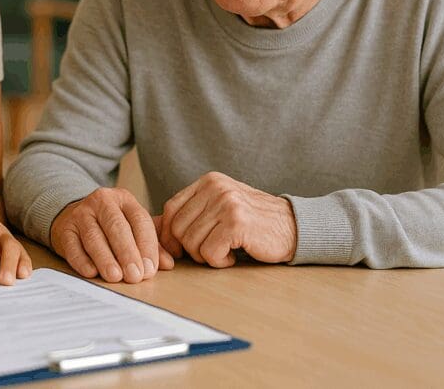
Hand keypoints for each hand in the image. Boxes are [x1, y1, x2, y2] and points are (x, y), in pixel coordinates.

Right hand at [50, 187, 173, 282]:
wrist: (72, 216)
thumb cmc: (109, 226)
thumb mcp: (132, 228)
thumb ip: (153, 244)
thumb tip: (169, 264)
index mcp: (124, 199)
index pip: (140, 220)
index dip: (147, 246)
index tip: (150, 269)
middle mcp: (102, 202)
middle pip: (116, 227)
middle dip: (127, 253)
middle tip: (135, 276)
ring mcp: (80, 214)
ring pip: (94, 236)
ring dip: (105, 259)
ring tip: (115, 277)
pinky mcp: (64, 229)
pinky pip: (72, 245)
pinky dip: (82, 260)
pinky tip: (91, 272)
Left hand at [159, 172, 296, 266]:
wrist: (293, 228)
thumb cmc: (253, 223)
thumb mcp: (219, 207)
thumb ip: (191, 212)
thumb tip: (150, 225)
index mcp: (208, 181)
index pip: (171, 209)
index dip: (169, 234)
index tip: (179, 250)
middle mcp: (215, 188)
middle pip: (177, 228)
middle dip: (189, 249)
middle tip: (210, 252)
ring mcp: (226, 204)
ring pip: (191, 243)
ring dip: (206, 257)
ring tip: (226, 251)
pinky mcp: (236, 223)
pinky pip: (209, 253)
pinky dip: (219, 262)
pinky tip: (235, 255)